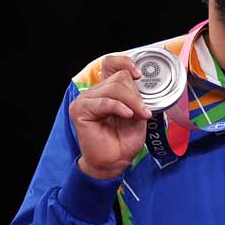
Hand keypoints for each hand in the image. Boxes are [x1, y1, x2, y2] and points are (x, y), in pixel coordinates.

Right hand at [68, 54, 151, 179]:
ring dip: (132, 102)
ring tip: (139, 116)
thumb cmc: (123, 141)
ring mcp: (85, 100)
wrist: (114, 162)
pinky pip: (104, 102)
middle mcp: (94, 92)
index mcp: (106, 90)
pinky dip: (119, 107)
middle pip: (119, 77)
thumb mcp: (137, 113)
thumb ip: (136, 96)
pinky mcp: (80, 111)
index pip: (111, 63)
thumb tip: (140, 84)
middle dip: (136, 94)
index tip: (139, 75)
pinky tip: (127, 115)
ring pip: (114, 88)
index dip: (125, 63)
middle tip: (144, 111)